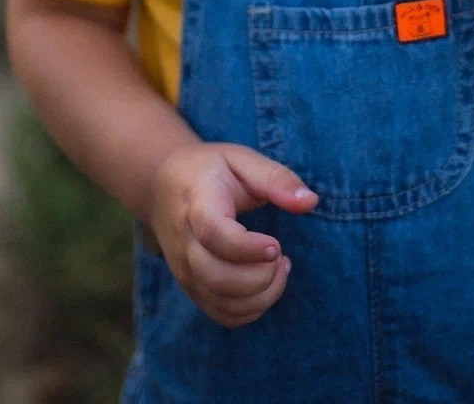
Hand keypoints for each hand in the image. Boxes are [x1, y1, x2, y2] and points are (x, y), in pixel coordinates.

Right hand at [148, 142, 318, 327]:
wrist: (163, 186)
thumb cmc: (210, 169)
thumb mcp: (242, 159)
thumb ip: (276, 178)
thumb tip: (310, 201)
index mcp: (198, 206)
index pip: (215, 236)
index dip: (248, 248)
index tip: (276, 244)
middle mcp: (186, 245)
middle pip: (219, 279)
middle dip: (262, 276)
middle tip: (281, 254)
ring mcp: (186, 271)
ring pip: (223, 304)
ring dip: (262, 295)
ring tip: (279, 267)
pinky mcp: (192, 288)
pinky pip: (222, 314)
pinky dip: (252, 309)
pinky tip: (266, 282)